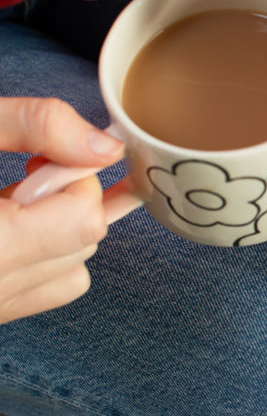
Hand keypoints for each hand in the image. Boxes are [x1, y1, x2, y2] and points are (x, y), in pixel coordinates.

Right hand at [0, 98, 123, 322]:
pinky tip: (13, 226)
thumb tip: (104, 145)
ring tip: (14, 198)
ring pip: (75, 269)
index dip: (76, 177)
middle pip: (86, 241)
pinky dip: (48, 255)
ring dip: (63, 225)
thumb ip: (33, 126)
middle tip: (29, 169)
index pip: (84, 219)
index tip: (46, 154)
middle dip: (71, 195)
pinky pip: (49, 289)